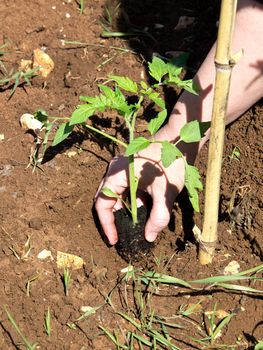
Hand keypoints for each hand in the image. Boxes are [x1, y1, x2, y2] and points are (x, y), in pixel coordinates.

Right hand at [94, 127, 185, 244]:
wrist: (180, 140)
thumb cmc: (170, 162)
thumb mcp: (165, 193)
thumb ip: (157, 217)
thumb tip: (149, 237)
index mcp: (117, 175)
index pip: (102, 204)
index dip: (106, 224)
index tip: (114, 239)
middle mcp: (115, 171)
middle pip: (106, 199)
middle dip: (112, 219)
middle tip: (118, 236)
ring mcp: (123, 169)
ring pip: (116, 195)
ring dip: (123, 211)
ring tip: (130, 227)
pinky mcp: (132, 170)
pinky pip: (126, 189)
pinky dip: (131, 202)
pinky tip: (142, 212)